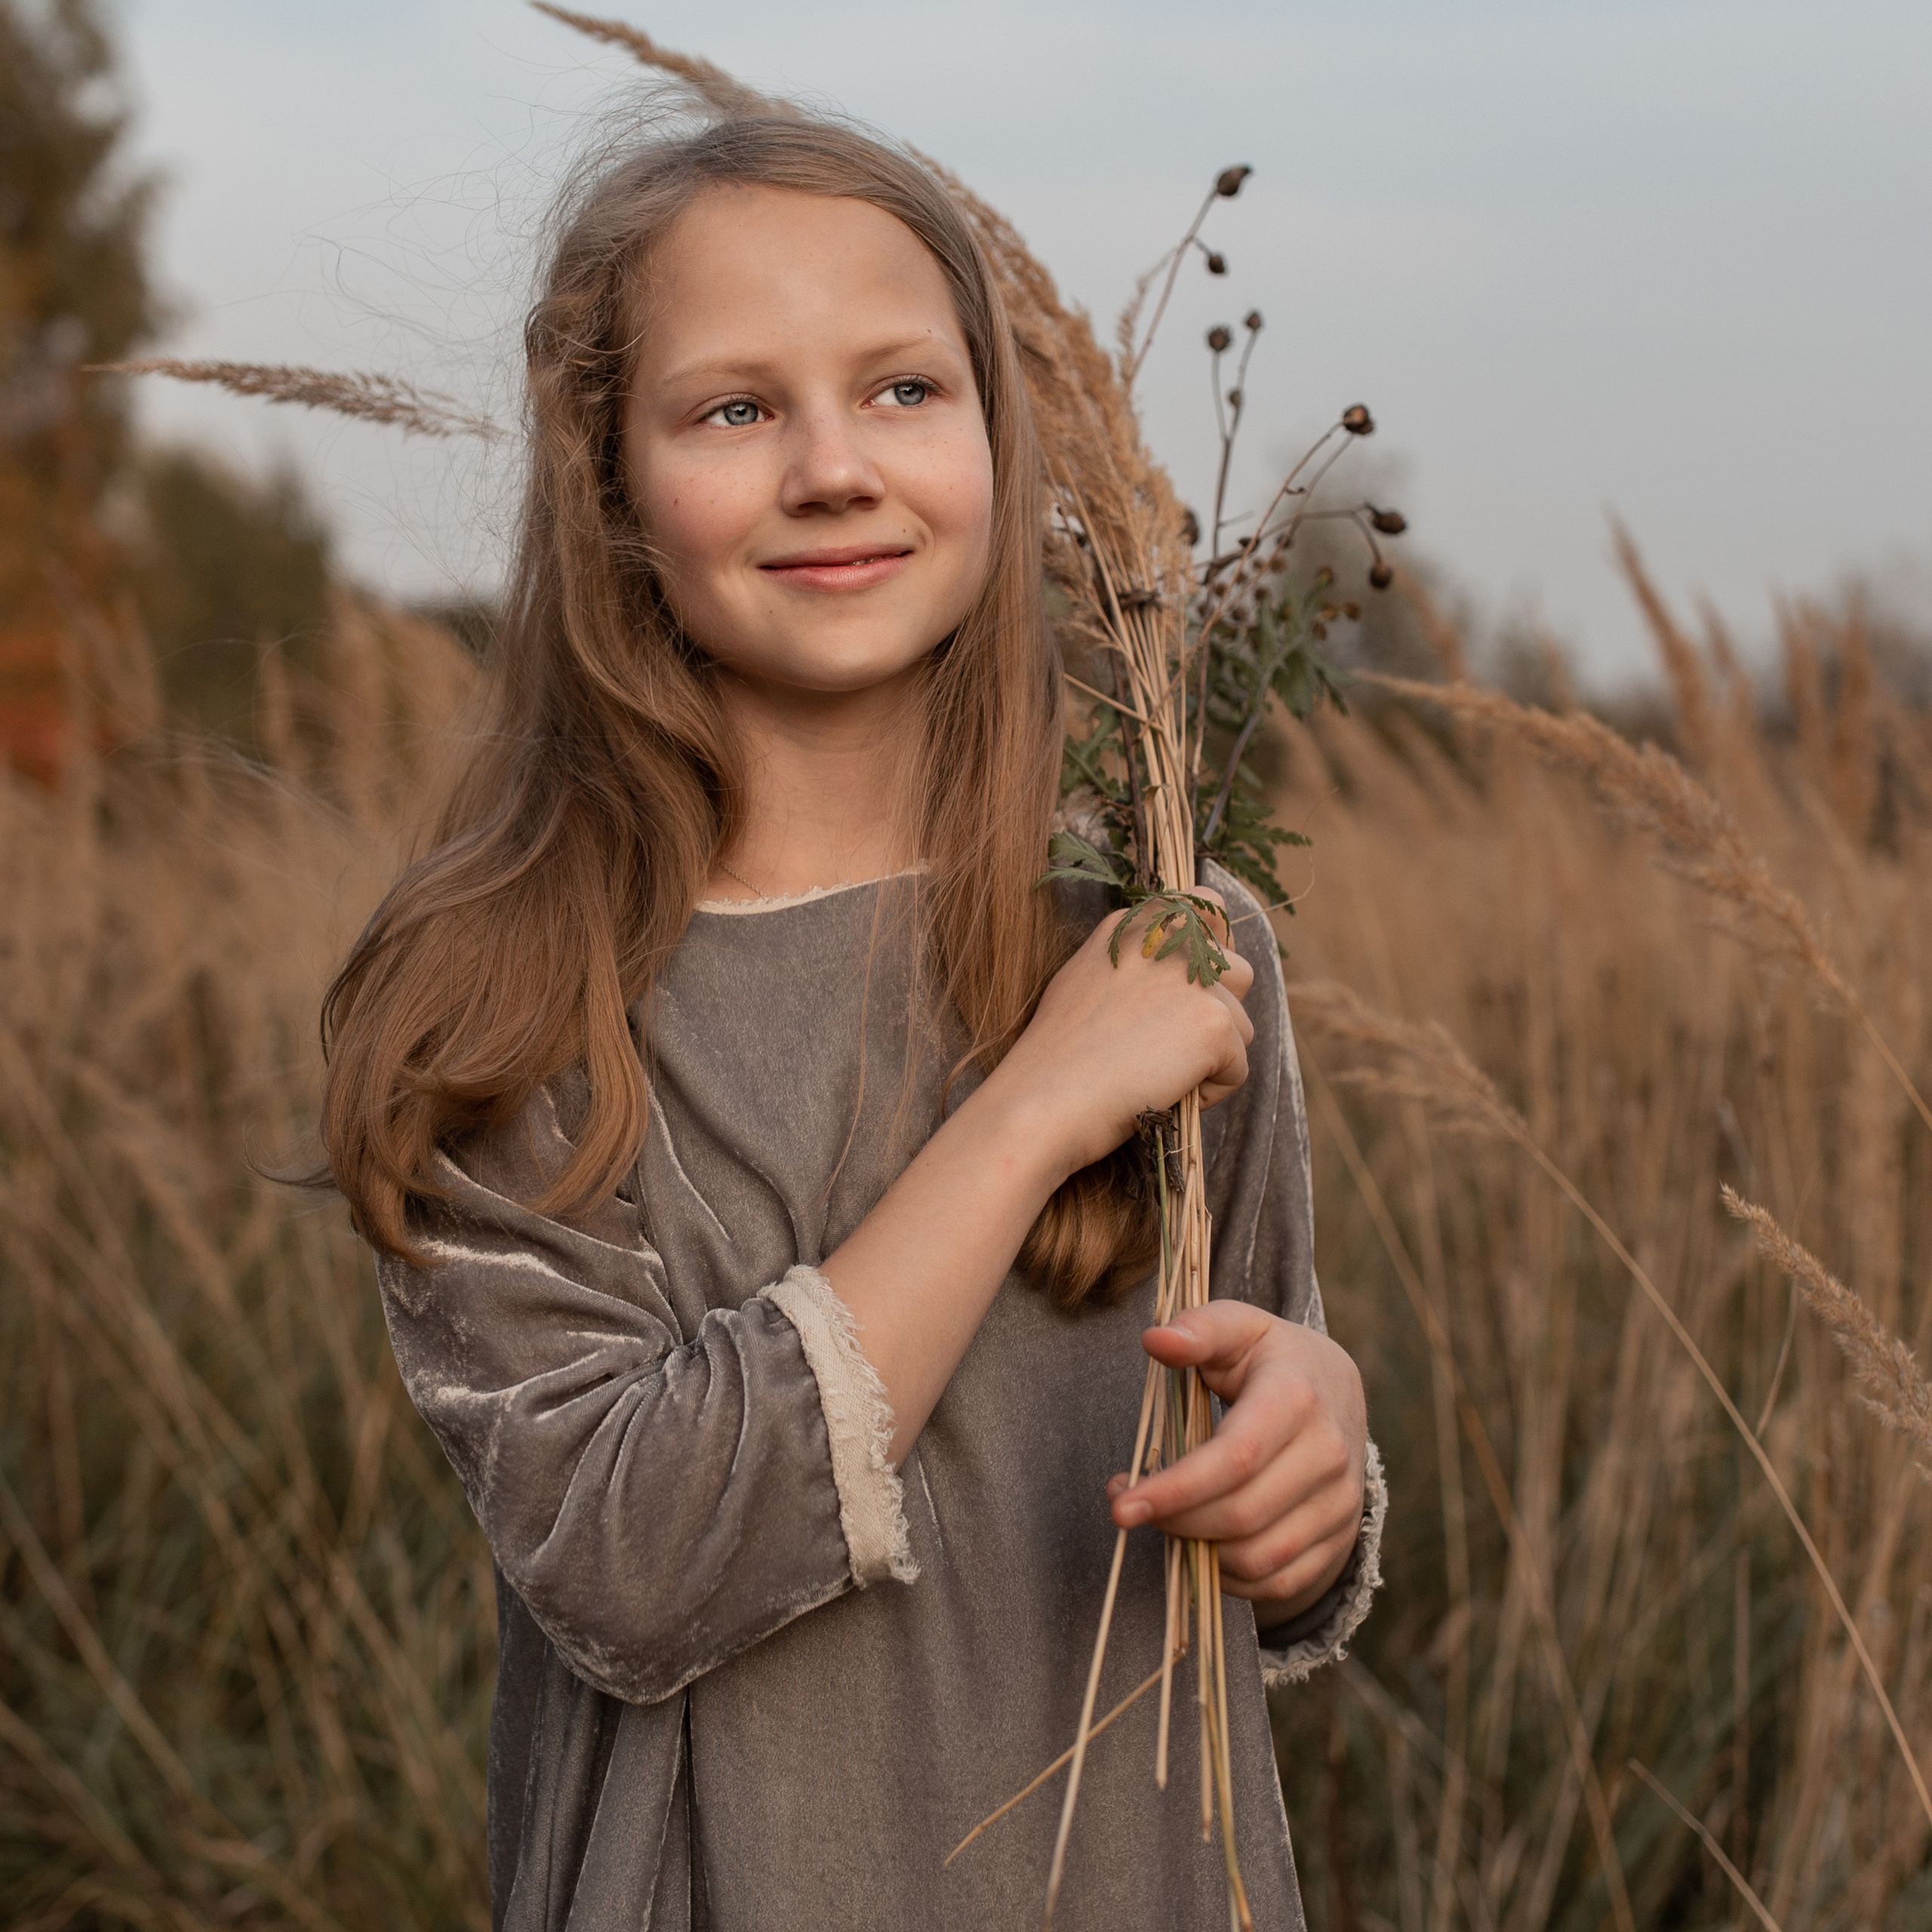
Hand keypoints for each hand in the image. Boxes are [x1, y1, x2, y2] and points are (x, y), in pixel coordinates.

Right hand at [989, 893, 1256, 1180]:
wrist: (1043, 1100)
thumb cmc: (1054, 1058)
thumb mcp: (1084, 982)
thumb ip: (1133, 966)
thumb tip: (1174, 981)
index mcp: (1133, 925)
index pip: (1206, 909)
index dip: (1211, 956)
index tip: (1185, 997)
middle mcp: (1169, 938)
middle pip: (1237, 971)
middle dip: (1217, 1013)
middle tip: (1171, 1048)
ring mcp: (1195, 979)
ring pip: (1241, 1025)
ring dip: (1212, 1058)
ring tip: (1157, 1076)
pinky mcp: (1214, 1021)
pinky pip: (1238, 1069)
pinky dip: (1207, 1094)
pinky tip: (1160, 1095)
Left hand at [1107, 1300, 1365, 1617]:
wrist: (1339, 1392)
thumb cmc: (1271, 1358)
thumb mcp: (1238, 1328)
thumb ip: (1198, 1329)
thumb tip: (1155, 1340)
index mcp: (1297, 1397)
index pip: (1235, 1458)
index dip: (1175, 1488)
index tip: (1120, 1504)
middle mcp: (1328, 1454)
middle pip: (1241, 1513)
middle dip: (1173, 1520)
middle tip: (1125, 1505)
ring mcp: (1339, 1502)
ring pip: (1258, 1556)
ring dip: (1197, 1550)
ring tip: (1163, 1519)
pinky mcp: (1339, 1538)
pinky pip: (1277, 1581)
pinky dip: (1229, 1576)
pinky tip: (1199, 1543)